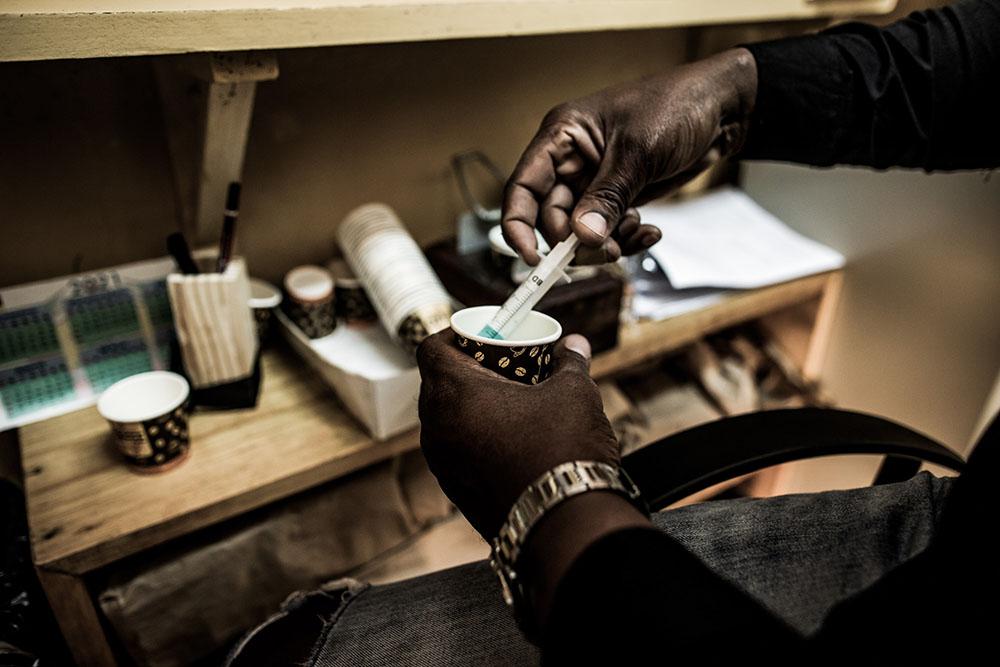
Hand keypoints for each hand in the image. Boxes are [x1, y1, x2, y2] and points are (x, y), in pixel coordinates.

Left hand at [416, 330, 617, 538]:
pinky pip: (458, 452)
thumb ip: (568, 363)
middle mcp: (438, 429)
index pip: (431, 348)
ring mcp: (443, 465)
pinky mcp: (457, 492)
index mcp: (454, 394)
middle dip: (468, 370)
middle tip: (503, 366)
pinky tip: (514, 440)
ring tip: (513, 404)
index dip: (453, 335)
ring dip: (472, 407)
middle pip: (438, 384)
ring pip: (447, 421)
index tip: (481, 335)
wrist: (566, 523)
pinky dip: (477, 439)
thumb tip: (575, 345)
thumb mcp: (573, 392)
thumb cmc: (564, 450)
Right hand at [502, 48, 757, 264]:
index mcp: (562, 136)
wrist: (723, 107)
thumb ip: (606, 197)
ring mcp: (595, 180)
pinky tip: (650, 231)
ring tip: (636, 229)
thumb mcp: (637, 151)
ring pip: (581, 230)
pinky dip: (626, 237)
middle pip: (551, 217)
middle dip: (577, 240)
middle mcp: (571, 160)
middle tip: (608, 249)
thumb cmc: (677, 105)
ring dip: (606, 241)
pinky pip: (609, 229)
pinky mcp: (619, 195)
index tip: (533, 258)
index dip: (518, 226)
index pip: (523, 187)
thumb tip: (581, 237)